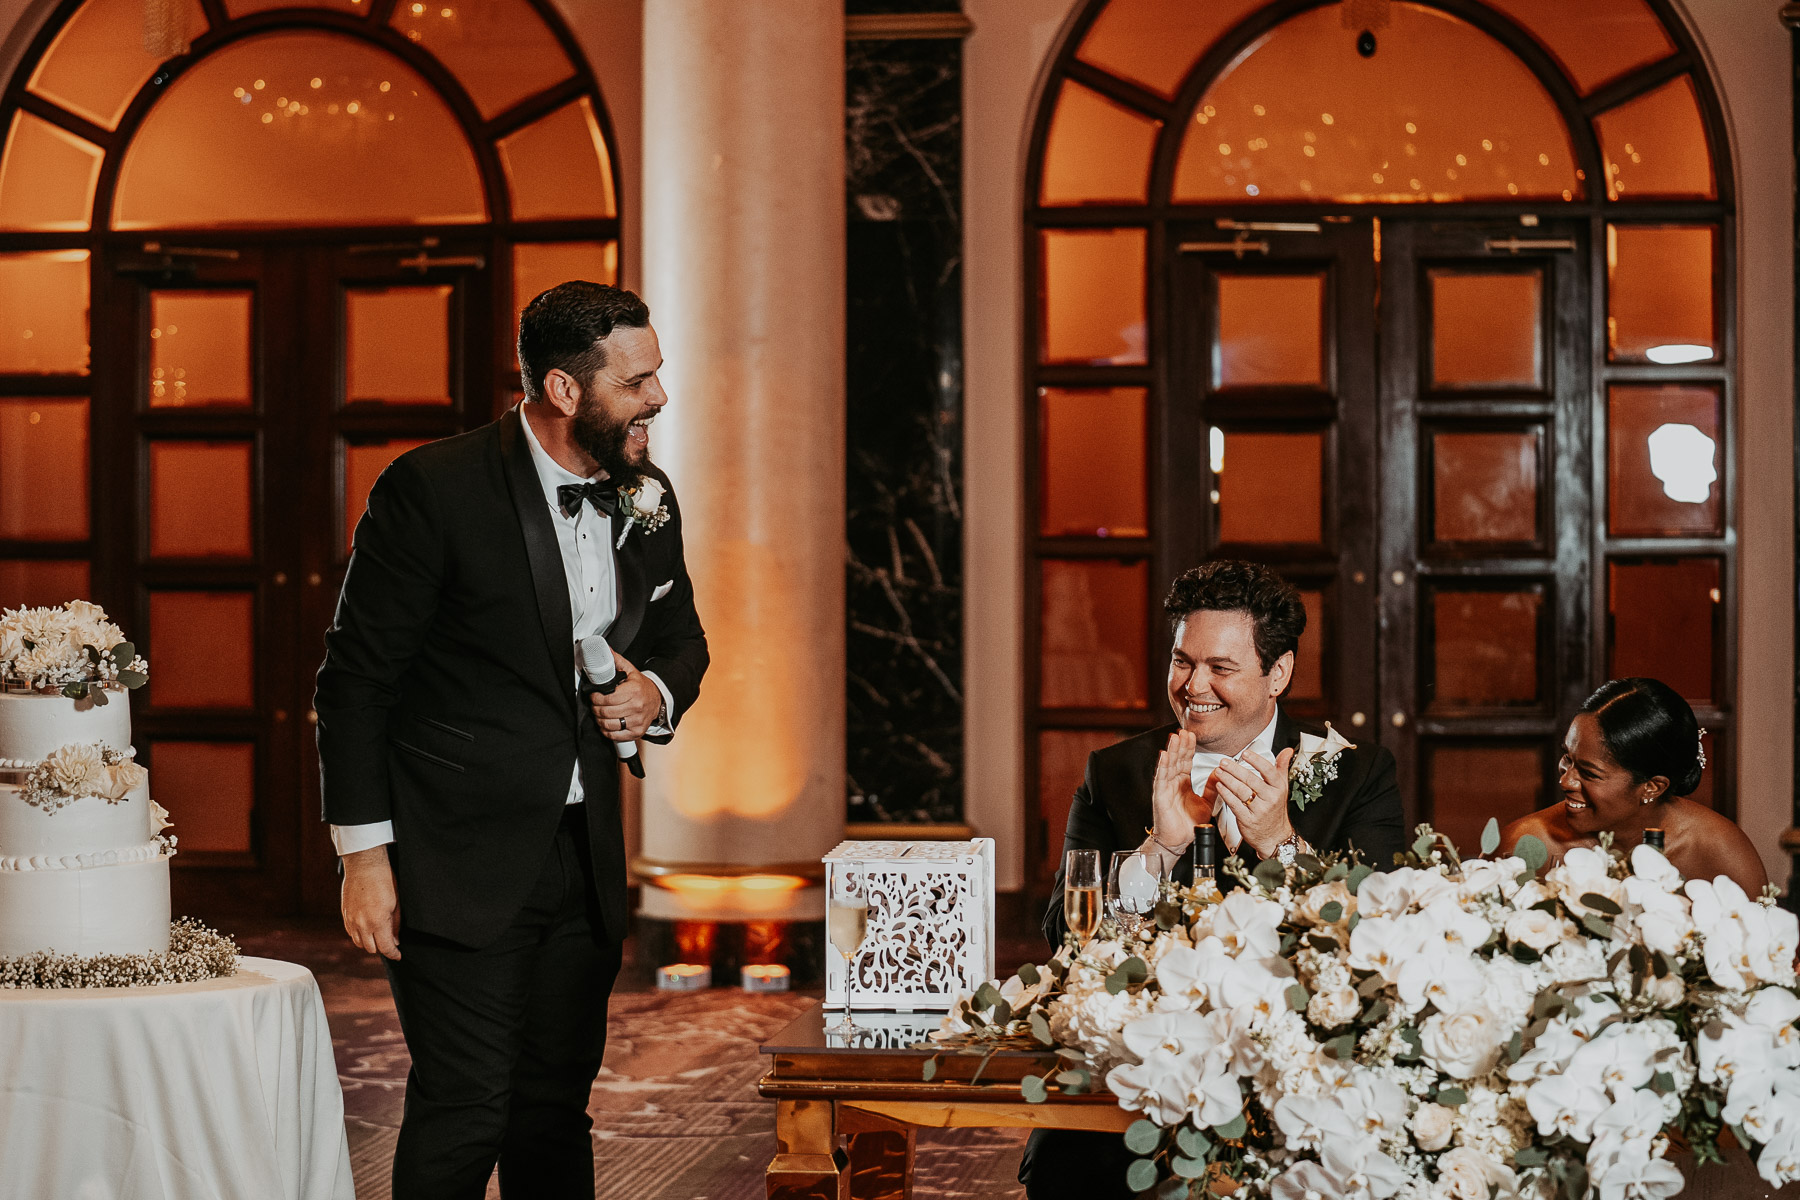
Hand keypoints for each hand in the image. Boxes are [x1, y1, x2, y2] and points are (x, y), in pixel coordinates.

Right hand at [341, 846, 400, 959]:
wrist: (364, 864)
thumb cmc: (384, 880)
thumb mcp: (396, 903)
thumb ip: (395, 925)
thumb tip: (395, 940)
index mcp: (377, 922)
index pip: (385, 947)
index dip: (393, 954)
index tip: (398, 955)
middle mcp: (362, 924)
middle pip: (371, 948)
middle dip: (382, 948)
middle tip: (390, 943)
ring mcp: (351, 920)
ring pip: (358, 943)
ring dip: (369, 943)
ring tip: (378, 936)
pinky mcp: (344, 914)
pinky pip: (350, 932)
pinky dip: (359, 935)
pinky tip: (366, 928)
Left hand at [590, 650, 659, 740]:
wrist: (658, 700)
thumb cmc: (641, 687)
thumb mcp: (631, 671)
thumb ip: (616, 661)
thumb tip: (605, 650)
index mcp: (633, 691)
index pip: (607, 698)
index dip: (595, 698)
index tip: (593, 695)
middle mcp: (636, 707)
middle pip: (606, 712)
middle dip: (595, 708)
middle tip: (595, 704)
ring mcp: (637, 721)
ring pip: (609, 725)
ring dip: (599, 720)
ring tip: (600, 714)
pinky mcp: (636, 732)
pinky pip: (615, 736)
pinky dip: (607, 731)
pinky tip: (607, 724)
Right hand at [1151, 731, 1211, 845]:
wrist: (1180, 840)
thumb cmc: (1189, 823)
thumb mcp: (1206, 802)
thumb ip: (1213, 787)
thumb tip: (1221, 772)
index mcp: (1183, 783)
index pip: (1186, 761)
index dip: (1188, 748)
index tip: (1192, 736)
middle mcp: (1173, 783)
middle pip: (1177, 759)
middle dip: (1181, 745)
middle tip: (1185, 732)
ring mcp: (1165, 788)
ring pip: (1168, 765)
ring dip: (1172, 751)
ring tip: (1175, 737)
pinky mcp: (1160, 795)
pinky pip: (1161, 778)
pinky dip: (1162, 766)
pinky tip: (1164, 755)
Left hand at [1213, 748, 1296, 857]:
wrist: (1275, 837)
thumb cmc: (1275, 810)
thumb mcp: (1282, 788)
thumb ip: (1281, 768)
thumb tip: (1287, 751)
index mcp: (1278, 788)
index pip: (1268, 771)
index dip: (1256, 761)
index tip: (1245, 753)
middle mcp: (1270, 798)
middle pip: (1251, 779)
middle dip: (1234, 769)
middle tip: (1224, 762)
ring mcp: (1259, 810)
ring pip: (1241, 791)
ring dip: (1227, 779)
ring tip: (1219, 771)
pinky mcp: (1248, 819)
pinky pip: (1234, 804)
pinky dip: (1225, 794)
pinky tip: (1220, 786)